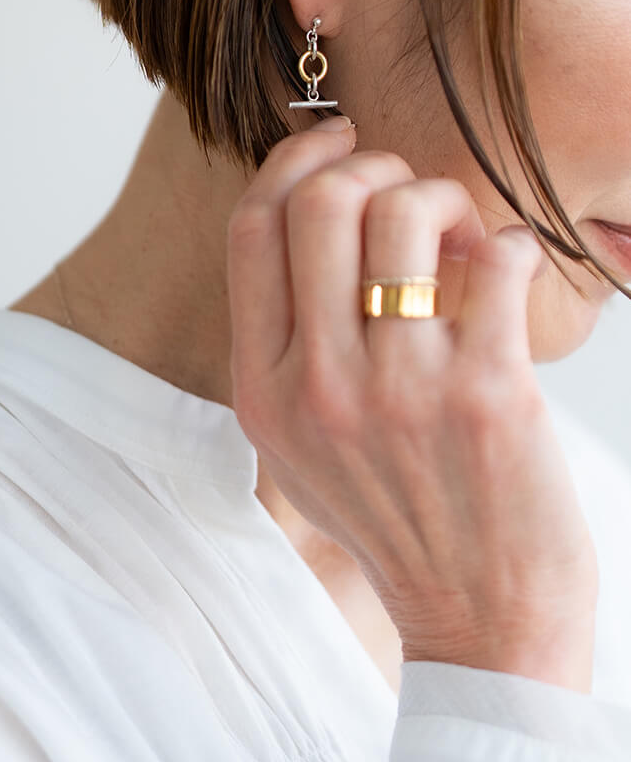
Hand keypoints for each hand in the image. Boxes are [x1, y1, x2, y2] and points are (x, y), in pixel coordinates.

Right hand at [226, 119, 597, 692]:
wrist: (477, 615)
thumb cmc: (398, 524)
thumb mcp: (303, 453)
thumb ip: (289, 354)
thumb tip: (311, 221)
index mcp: (262, 396)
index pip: (251, 232)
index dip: (295, 161)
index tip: (338, 146)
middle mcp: (318, 391)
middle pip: (322, 202)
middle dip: (376, 169)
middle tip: (410, 204)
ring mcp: (400, 392)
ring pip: (408, 213)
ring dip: (446, 201)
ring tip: (463, 244)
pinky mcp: (485, 393)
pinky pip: (496, 258)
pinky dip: (509, 249)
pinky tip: (505, 283)